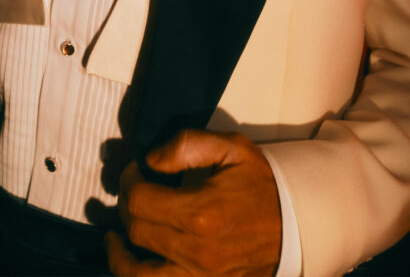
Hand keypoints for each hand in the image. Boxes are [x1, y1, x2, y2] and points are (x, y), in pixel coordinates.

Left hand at [106, 130, 280, 276]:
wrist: (295, 224)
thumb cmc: (260, 184)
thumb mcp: (231, 148)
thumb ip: (186, 145)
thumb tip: (150, 160)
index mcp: (201, 213)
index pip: (139, 201)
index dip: (128, 182)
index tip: (135, 172)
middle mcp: (197, 252)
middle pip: (137, 232)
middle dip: (126, 209)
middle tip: (132, 195)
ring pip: (139, 275)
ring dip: (120, 256)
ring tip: (115, 239)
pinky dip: (141, 276)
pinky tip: (136, 262)